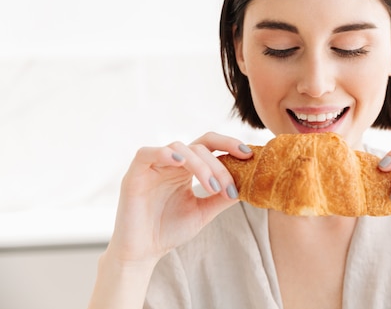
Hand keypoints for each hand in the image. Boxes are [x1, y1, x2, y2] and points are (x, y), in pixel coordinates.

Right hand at [106, 132, 252, 264]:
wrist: (143, 253)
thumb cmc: (170, 231)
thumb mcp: (203, 212)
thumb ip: (221, 198)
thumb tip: (247, 184)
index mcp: (187, 168)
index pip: (210, 145)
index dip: (229, 144)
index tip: (249, 155)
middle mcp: (171, 162)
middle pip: (199, 147)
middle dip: (218, 166)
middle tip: (229, 187)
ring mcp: (152, 166)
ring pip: (179, 148)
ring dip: (200, 165)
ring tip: (212, 188)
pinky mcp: (135, 174)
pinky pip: (147, 153)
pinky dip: (164, 153)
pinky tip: (179, 162)